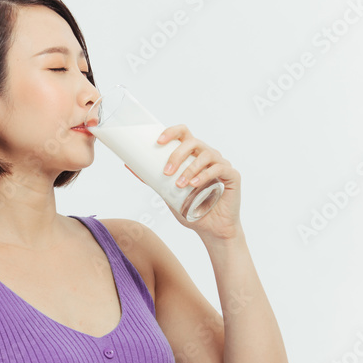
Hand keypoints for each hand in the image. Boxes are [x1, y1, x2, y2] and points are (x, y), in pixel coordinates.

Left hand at [124, 123, 241, 241]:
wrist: (212, 230)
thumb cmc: (192, 211)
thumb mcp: (168, 194)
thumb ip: (155, 180)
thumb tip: (130, 166)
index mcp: (193, 155)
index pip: (184, 134)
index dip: (171, 132)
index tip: (158, 142)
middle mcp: (208, 155)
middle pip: (193, 142)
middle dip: (177, 154)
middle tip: (167, 172)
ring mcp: (221, 164)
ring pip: (205, 155)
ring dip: (190, 169)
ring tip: (180, 185)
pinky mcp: (232, 175)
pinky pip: (218, 168)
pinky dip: (205, 175)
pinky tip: (195, 184)